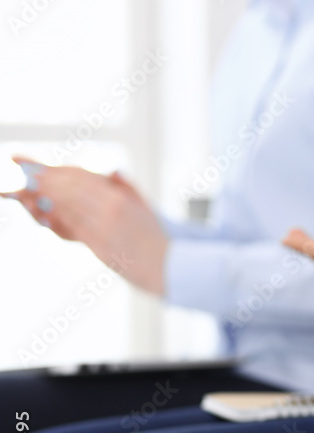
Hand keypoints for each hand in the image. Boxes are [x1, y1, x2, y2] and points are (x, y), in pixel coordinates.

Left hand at [0, 158, 167, 295]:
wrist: (168, 266)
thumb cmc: (157, 239)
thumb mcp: (146, 208)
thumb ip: (128, 188)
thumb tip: (113, 172)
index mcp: (120, 199)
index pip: (83, 178)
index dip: (59, 171)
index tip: (42, 167)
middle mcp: (110, 210)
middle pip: (70, 189)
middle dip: (45, 180)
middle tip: (25, 173)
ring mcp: (104, 229)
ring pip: (67, 207)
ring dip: (44, 197)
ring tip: (27, 190)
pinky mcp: (99, 246)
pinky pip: (72, 229)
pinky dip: (55, 219)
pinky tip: (43, 214)